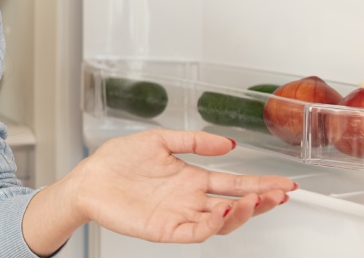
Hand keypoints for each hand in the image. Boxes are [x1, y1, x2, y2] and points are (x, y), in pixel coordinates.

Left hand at [72, 129, 296, 241]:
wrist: (88, 180)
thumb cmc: (116, 161)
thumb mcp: (158, 140)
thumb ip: (193, 141)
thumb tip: (228, 143)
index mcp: (191, 178)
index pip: (234, 183)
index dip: (260, 183)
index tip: (284, 182)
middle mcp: (190, 199)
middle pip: (236, 205)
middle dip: (262, 200)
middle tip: (281, 194)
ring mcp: (180, 215)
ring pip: (222, 222)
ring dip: (243, 213)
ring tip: (256, 199)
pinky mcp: (166, 229)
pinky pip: (196, 232)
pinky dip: (213, 225)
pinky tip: (224, 211)